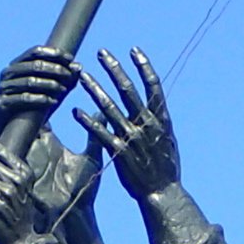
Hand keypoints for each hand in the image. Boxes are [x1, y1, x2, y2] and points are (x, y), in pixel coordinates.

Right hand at [0, 46, 84, 135]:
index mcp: (16, 65)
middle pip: (34, 65)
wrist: (7, 131)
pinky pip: (23, 98)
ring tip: (63, 89)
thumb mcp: (47, 92)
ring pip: (29, 81)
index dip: (53, 53)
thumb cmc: (29, 108)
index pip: (35, 51)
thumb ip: (62, 80)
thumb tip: (78, 66)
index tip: (70, 59)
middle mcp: (7, 73)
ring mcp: (2, 88)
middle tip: (69, 75)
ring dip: (49, 84)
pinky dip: (40, 99)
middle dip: (54, 68)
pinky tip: (53, 102)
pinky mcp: (1, 103)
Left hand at [71, 46, 178, 196]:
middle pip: (128, 91)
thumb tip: (154, 104)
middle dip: (115, 70)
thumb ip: (157, 121)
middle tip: (101, 53)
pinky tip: (76, 111)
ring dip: (95, 90)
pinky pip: (100, 134)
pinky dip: (88, 122)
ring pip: (110, 108)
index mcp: (160, 119)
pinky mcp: (119, 153)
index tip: (133, 50)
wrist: (162, 193)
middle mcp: (146, 125)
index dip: (144, 67)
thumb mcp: (167, 140)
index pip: (153, 87)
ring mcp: (132, 138)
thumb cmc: (165, 167)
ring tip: (82, 76)